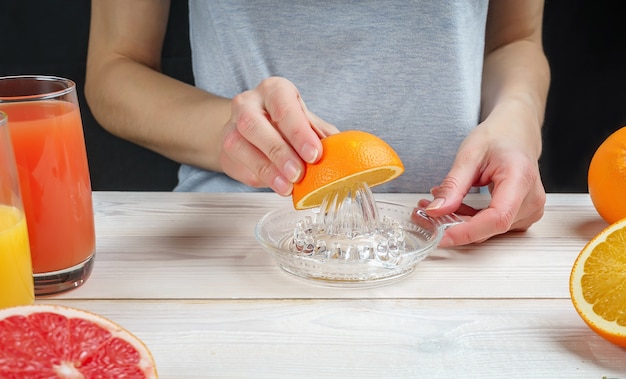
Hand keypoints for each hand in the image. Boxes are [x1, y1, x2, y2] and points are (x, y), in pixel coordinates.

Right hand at [219, 77, 338, 194]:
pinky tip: (275, 186)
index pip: (284, 107)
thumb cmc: (286, 124)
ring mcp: (231, 125)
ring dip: (266, 169)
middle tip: (299, 174)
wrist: (253, 130)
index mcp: (274, 90)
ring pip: (240, 145)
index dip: (299, 132)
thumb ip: (321, 135)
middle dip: (279, 151)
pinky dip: (259, 177)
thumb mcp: (306, 122)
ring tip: (288, 186)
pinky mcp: (224, 148)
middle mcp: (248, 102)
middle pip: (255, 124)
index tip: (314, 154)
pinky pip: (238, 163)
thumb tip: (343, 153)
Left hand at [419, 105, 545, 246]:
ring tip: (434, 204)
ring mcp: (528, 210)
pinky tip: (451, 207)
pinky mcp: (520, 215)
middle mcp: (530, 199)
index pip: (497, 218)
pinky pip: (490, 226)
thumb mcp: (470, 154)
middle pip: (489, 227)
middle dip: (454, 225)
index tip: (440, 234)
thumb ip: (453, 185)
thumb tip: (435, 210)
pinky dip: (467, 219)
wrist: (516, 132)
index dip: (467, 231)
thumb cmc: (499, 137)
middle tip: (424, 213)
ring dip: (458, 222)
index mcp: (520, 179)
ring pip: (487, 230)